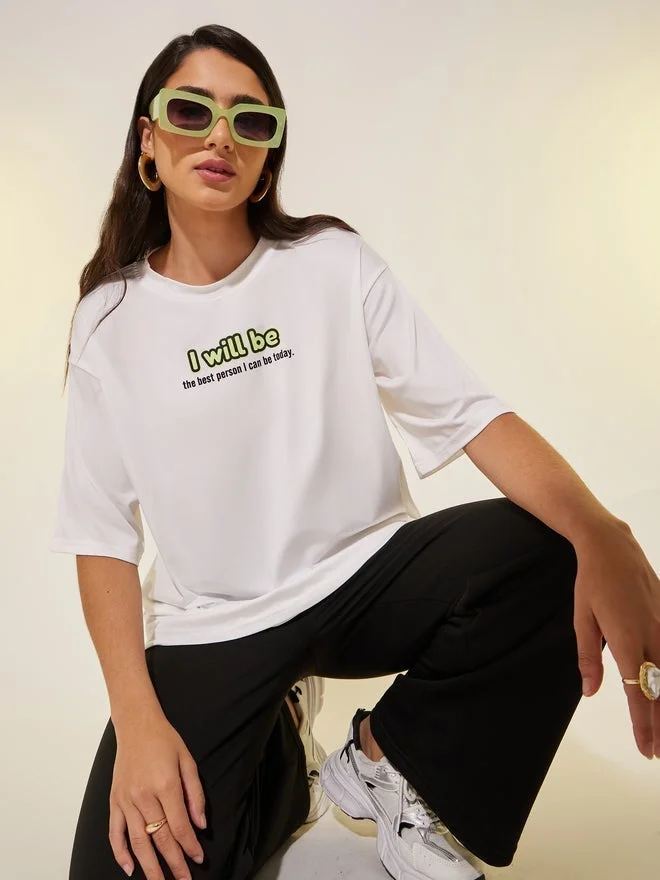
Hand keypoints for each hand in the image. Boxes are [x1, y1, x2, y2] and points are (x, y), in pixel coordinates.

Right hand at [109, 713, 206, 878]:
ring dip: (149, 867)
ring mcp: (126, 800)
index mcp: (165, 785)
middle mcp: (144, 796)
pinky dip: (120, 853)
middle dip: (174, 864)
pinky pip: (116, 832)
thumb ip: (195, 794)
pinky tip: (129, 868)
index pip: (180, 826)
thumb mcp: (188, 761)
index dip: (190, 847)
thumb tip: (200, 824)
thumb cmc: (164, 740)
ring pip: (138, 842)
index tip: (198, 860)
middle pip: (160, 839)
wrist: (137, 725)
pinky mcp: (114, 801)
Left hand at [572, 518, 659, 758]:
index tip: (645, 747)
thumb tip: (592, 691)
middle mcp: (652, 636)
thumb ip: (588, 657)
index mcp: (627, 640)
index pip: (638, 692)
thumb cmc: (591, 582)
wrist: (611, 545)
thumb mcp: (582, 618)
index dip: (643, 724)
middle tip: (656, 750)